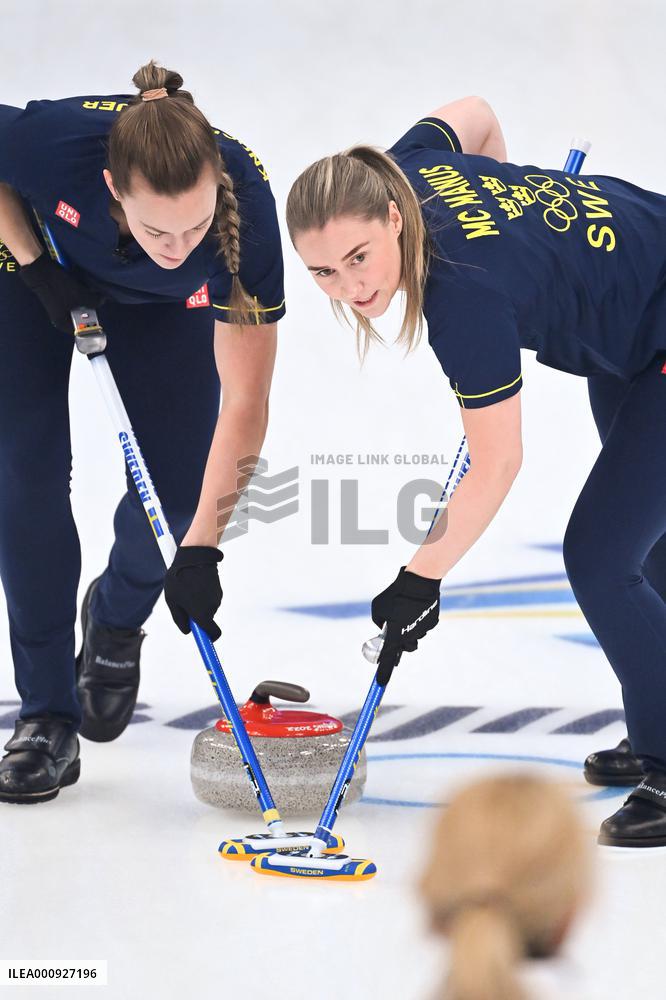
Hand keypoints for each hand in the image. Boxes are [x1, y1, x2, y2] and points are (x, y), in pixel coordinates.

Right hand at [19, 252, 103, 333]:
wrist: (39, 268)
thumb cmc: (58, 287)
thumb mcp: (79, 295)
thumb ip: (93, 301)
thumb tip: (103, 300)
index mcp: (63, 323)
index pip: (81, 330)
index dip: (91, 325)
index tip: (99, 316)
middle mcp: (61, 317)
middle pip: (81, 317)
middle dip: (90, 309)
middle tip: (96, 301)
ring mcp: (60, 306)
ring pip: (78, 306)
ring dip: (85, 299)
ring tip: (91, 293)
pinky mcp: (60, 296)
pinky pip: (74, 298)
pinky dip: (79, 293)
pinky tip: (84, 287)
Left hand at [163, 545, 223, 640]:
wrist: (195, 556)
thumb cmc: (180, 579)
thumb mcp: (172, 600)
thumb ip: (179, 618)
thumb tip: (188, 630)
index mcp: (202, 614)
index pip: (212, 634)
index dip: (208, 640)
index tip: (204, 643)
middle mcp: (212, 608)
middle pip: (206, 621)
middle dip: (196, 617)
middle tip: (183, 603)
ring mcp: (217, 599)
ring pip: (207, 609)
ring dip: (198, 604)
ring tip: (187, 589)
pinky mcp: (218, 590)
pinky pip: (209, 599)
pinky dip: (202, 596)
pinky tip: (194, 583)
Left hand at [371, 566, 440, 685]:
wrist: (419, 582)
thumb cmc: (395, 594)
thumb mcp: (378, 608)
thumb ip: (379, 621)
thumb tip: (384, 627)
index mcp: (394, 635)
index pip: (388, 659)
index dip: (383, 673)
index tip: (380, 684)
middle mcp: (409, 637)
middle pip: (404, 648)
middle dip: (400, 641)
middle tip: (397, 627)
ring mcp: (422, 631)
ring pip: (414, 636)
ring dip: (409, 628)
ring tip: (407, 610)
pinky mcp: (431, 623)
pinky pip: (423, 625)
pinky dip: (418, 619)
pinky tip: (417, 606)